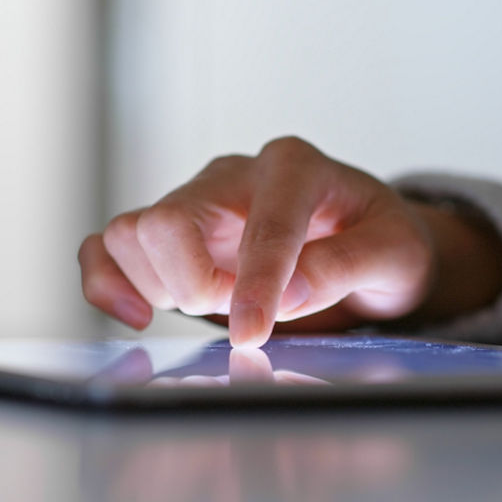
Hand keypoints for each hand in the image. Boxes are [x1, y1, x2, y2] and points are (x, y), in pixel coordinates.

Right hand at [78, 136, 501, 345]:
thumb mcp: (395, 255)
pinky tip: (137, 315)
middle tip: (240, 316)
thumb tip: (289, 292)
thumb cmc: (381, 242)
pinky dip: (107, 283)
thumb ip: (347, 267)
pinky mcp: (170, 235)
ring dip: (162, 286)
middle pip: (170, 219)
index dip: (257, 283)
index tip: (252, 334)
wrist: (367, 246)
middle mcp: (236, 175)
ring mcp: (196, 201)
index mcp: (296, 166)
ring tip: (214, 305)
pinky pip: (108, 247)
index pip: (264, 220)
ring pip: (130, 233)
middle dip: (196, 283)